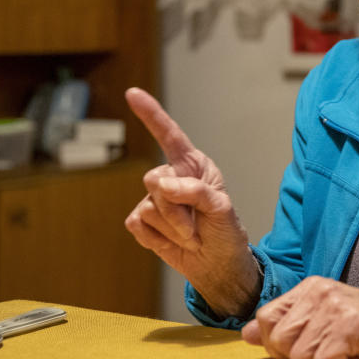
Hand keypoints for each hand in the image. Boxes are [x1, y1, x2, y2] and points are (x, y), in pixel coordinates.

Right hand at [124, 87, 260, 316]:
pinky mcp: (142, 221)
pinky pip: (138, 225)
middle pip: (154, 181)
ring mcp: (154, 199)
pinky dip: (156, 238)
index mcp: (193, 165)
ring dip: (172, 228)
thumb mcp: (222, 209)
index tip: (133, 94)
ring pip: (148, 207)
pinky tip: (171, 241)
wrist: (217, 265)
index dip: (151, 114)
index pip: (169, 135)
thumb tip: (162, 185)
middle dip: (176, 209)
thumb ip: (195, 191)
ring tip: (190, 235)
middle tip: (196, 227)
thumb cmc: (226, 232)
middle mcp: (171, 177)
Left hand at [241, 277, 358, 358]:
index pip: (266, 319)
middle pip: (280, 341)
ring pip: (301, 356)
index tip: (305, 345)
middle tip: (332, 348)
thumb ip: (285, 325)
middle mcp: (320, 292)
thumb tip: (247, 335)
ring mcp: (336, 307)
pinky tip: (358, 355)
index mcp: (310, 287)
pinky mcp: (351, 326)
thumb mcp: (321, 319)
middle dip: (303, 356)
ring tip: (347, 350)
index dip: (277, 342)